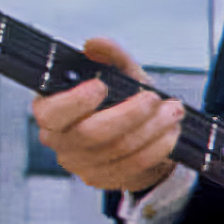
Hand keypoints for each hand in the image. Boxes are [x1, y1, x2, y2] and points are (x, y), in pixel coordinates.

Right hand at [34, 39, 184, 194]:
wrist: (137, 134)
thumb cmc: (120, 101)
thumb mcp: (118, 74)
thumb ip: (109, 56)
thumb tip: (94, 44)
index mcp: (51, 110)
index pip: (51, 112)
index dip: (75, 101)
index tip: (101, 86)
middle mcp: (59, 139)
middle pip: (91, 133)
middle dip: (129, 113)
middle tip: (153, 98)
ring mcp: (79, 163)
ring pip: (117, 149)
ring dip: (151, 128)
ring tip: (172, 112)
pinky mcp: (101, 179)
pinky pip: (133, 165)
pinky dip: (157, 147)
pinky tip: (170, 133)